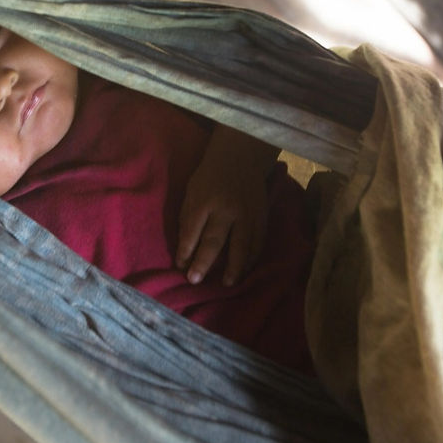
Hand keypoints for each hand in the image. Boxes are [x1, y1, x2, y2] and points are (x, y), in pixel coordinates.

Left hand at [175, 126, 277, 285]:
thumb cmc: (209, 177)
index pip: (192, 230)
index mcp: (204, 201)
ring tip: (227, 283)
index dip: (186, 250)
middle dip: (204, 262)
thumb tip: (185, 249)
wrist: (240, 159)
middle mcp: (225, 209)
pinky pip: (258, 241)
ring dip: (234, 267)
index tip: (181, 267)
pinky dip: (252, 257)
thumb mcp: (191, 192)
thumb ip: (188, 217)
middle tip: (196, 280)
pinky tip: (245, 269)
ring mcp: (246, 213)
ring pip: (241, 245)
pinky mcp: (261, 216)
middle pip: (215, 241)